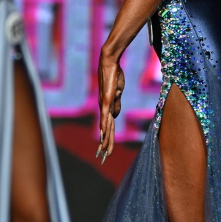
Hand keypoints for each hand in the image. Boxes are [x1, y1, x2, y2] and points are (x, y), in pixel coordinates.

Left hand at [97, 49, 124, 163]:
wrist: (110, 63)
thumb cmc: (114, 76)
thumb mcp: (118, 92)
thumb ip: (116, 105)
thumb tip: (115, 117)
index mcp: (109, 108)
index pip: (110, 127)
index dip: (109, 139)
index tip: (106, 150)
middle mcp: (104, 108)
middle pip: (107, 130)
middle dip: (106, 144)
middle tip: (103, 157)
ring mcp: (104, 105)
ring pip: (105, 126)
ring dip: (105, 139)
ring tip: (103, 151)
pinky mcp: (105, 100)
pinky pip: (105, 115)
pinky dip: (104, 125)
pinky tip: (102, 134)